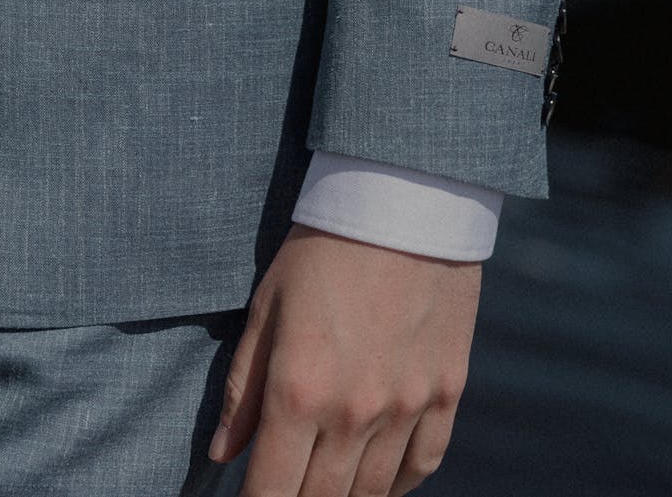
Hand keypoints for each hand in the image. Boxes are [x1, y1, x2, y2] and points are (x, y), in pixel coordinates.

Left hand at [208, 223, 481, 496]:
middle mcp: (355, 412)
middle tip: (286, 487)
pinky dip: (398, 484)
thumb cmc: (323, 248)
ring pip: (372, 493)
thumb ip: (244, 387)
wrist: (402, 203)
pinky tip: (379, 480)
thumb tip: (224, 454)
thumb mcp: (268, 306)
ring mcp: (407, 405)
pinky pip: (424, 462)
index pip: (270, 494)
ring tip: (326, 486)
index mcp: (299, 390)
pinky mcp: (447, 389)